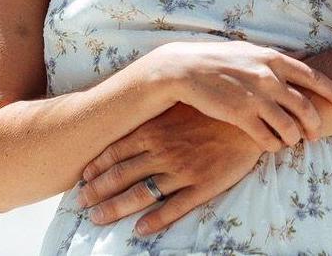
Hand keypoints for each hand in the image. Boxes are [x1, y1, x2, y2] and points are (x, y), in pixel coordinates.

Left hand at [78, 104, 261, 234]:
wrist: (250, 115)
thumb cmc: (213, 107)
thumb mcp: (180, 103)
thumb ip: (156, 114)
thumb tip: (132, 116)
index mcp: (156, 130)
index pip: (116, 151)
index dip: (97, 167)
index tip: (82, 179)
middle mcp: (163, 151)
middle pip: (121, 176)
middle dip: (97, 191)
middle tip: (81, 203)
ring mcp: (182, 170)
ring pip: (140, 194)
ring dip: (116, 208)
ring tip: (98, 219)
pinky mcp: (202, 185)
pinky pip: (174, 208)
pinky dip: (155, 221)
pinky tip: (140, 229)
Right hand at [150, 40, 331, 149]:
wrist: (187, 69)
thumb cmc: (221, 59)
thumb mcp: (251, 50)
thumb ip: (275, 58)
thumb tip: (302, 57)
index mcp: (273, 59)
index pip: (313, 77)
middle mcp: (268, 78)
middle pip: (305, 107)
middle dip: (316, 124)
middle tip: (317, 133)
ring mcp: (255, 98)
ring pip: (289, 127)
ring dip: (294, 138)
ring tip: (291, 141)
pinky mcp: (240, 116)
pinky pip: (268, 139)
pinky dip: (274, 145)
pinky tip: (272, 145)